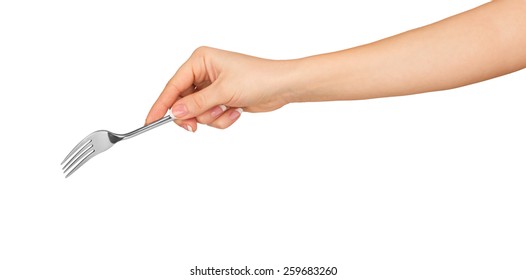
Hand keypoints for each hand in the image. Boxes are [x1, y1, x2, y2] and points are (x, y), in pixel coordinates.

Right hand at [145, 47, 293, 130]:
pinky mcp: (220, 100)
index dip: (161, 104)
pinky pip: (211, 118)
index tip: (150, 121)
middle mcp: (204, 73)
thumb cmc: (258, 78)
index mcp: (200, 60)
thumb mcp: (223, 91)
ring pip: (197, 113)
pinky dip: (222, 118)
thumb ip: (196, 104)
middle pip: (183, 102)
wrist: (282, 87)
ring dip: (213, 117)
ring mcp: (212, 88)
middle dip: (195, 114)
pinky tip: (236, 110)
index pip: (173, 85)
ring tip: (229, 108)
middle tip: (195, 127)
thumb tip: (174, 113)